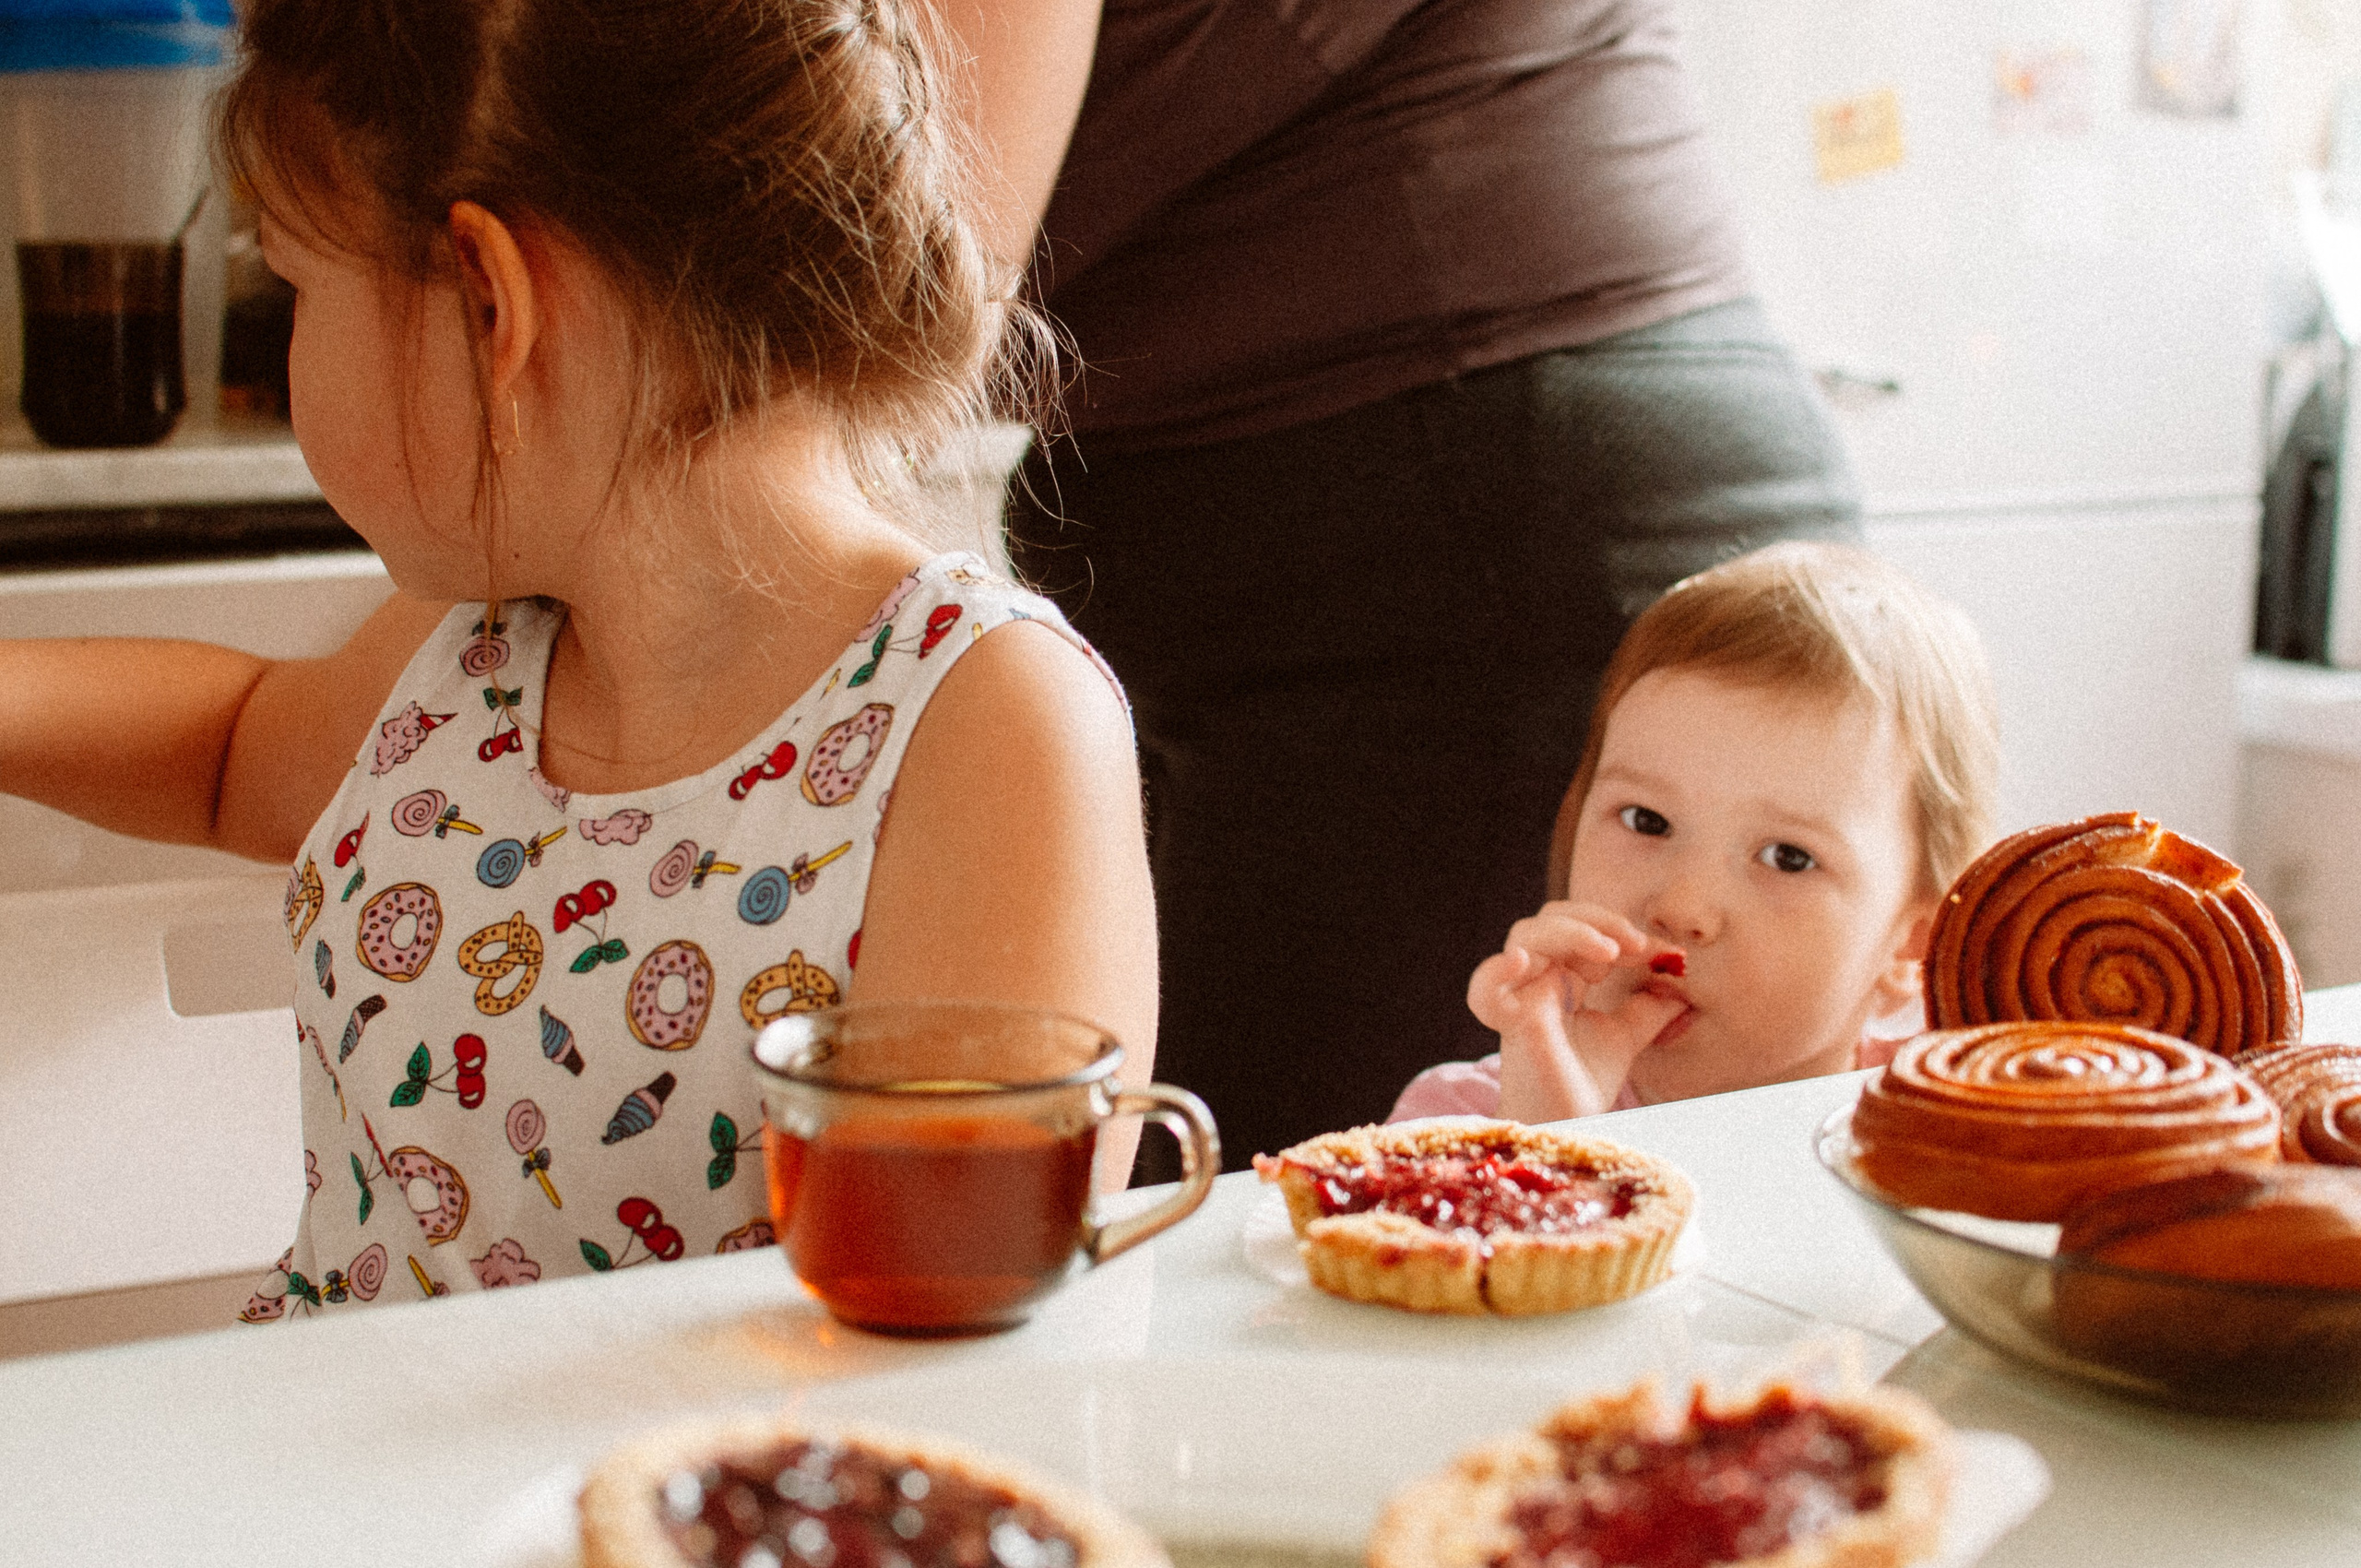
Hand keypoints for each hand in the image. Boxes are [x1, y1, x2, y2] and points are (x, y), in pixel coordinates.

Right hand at [1468, 902, 1686, 1122]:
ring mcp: (1520, 998)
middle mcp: (1537, 981)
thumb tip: (1679, 974)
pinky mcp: (1510, 1023)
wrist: (1568, 1131)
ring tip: (1608, 952)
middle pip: (1552, 919)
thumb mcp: (1627, 1035)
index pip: (1583, 931)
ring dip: (1571, 932)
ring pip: (1526, 936)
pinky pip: (1485, 987)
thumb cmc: (1582, 1084)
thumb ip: (1649, 1005)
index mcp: (1562, 979)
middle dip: (1598, 921)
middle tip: (1636, 943)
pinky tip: (1520, 962)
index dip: (1619, 931)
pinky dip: (1497, 970)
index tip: (1662, 953)